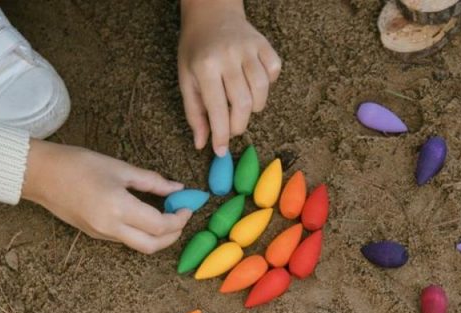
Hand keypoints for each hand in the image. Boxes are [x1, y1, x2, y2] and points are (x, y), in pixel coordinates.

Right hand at [22, 140, 189, 253]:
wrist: (39, 174)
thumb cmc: (76, 164)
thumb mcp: (118, 167)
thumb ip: (151, 181)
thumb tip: (177, 189)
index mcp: (118, 208)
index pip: (160, 225)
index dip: (179, 219)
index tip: (187, 206)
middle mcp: (111, 227)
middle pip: (154, 246)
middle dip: (173, 235)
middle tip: (180, 217)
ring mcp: (102, 234)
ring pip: (140, 246)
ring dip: (158, 236)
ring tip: (165, 215)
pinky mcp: (96, 235)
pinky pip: (126, 240)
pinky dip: (142, 233)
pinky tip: (145, 216)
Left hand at [178, 0, 280, 155]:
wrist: (211, 13)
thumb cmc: (196, 51)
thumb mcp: (186, 79)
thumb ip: (194, 113)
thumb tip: (202, 144)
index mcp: (205, 66)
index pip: (217, 110)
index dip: (221, 135)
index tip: (221, 150)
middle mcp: (228, 56)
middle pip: (243, 104)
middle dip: (239, 125)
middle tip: (232, 127)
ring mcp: (248, 48)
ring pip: (262, 91)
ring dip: (255, 107)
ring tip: (243, 104)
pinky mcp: (264, 44)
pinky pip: (274, 71)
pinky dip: (269, 83)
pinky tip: (255, 83)